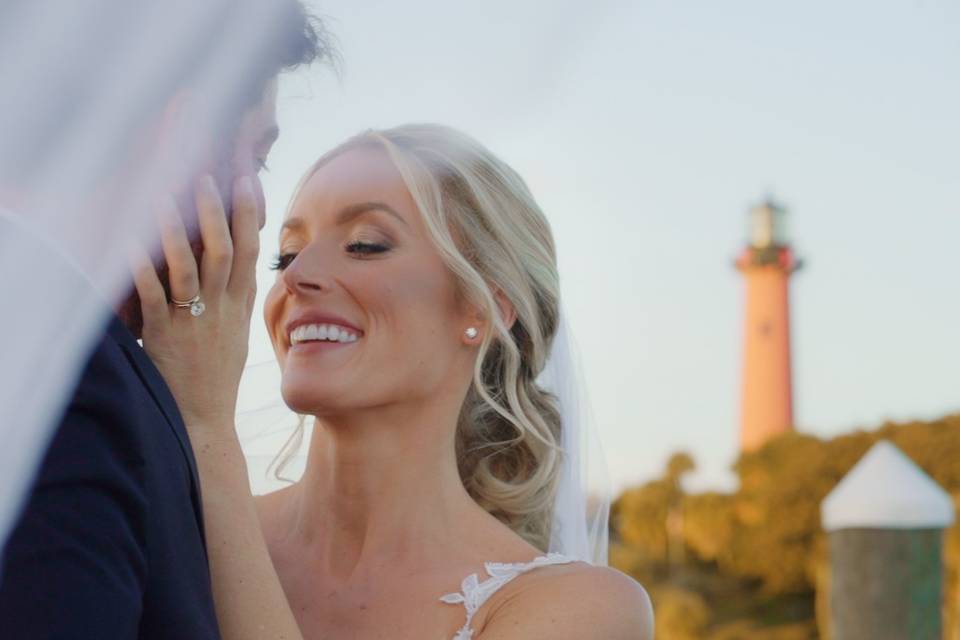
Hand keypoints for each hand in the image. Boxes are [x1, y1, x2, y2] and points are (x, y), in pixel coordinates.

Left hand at [132, 175, 260, 433]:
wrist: (204, 420)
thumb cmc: (216, 376)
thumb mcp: (238, 333)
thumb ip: (239, 298)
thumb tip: (246, 266)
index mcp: (239, 306)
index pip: (251, 251)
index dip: (249, 214)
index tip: (246, 179)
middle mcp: (221, 309)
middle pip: (225, 251)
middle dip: (216, 210)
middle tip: (206, 175)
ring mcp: (194, 321)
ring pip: (190, 267)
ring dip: (177, 230)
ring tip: (164, 196)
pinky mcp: (164, 335)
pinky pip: (153, 295)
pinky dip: (143, 268)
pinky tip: (130, 243)